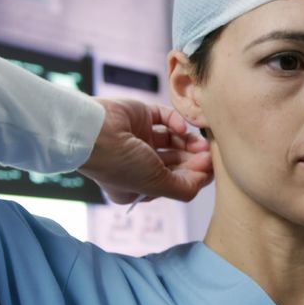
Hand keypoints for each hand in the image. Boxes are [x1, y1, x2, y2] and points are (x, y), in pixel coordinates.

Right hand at [78, 97, 212, 203]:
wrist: (94, 132)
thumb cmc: (120, 164)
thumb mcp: (155, 185)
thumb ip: (184, 188)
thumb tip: (205, 178)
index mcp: (136, 185)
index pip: (172, 182)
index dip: (192, 176)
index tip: (208, 170)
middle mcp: (137, 163)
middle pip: (175, 162)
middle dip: (193, 159)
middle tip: (209, 154)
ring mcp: (138, 139)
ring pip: (173, 140)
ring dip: (189, 142)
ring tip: (200, 142)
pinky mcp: (140, 116)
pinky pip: (164, 118)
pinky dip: (175, 121)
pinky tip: (181, 128)